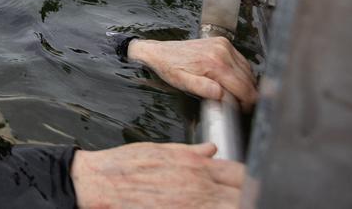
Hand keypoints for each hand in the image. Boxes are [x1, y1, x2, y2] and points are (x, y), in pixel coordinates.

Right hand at [71, 142, 242, 207]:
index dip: (250, 180)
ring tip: (227, 203)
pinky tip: (210, 208)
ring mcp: (193, 205)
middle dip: (248, 196)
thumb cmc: (125, 166)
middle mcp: (200, 186)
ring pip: (232, 206)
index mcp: (196, 165)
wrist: (100, 184)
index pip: (242, 173)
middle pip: (244, 195)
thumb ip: (190, 152)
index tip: (251, 184)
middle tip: (249, 196)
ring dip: (236, 203)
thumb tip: (211, 149)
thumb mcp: (159, 150)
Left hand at [128, 37, 257, 109]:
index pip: (244, 88)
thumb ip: (202, 88)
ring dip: (245, 84)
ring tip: (235, 94)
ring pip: (248, 70)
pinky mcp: (223, 42)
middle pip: (248, 80)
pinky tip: (232, 80)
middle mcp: (222, 51)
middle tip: (240, 105)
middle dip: (247, 95)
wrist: (159, 51)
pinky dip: (241, 73)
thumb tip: (221, 94)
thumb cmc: (169, 68)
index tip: (243, 110)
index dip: (247, 103)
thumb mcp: (182, 83)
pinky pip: (241, 61)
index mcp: (215, 63)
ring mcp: (224, 45)